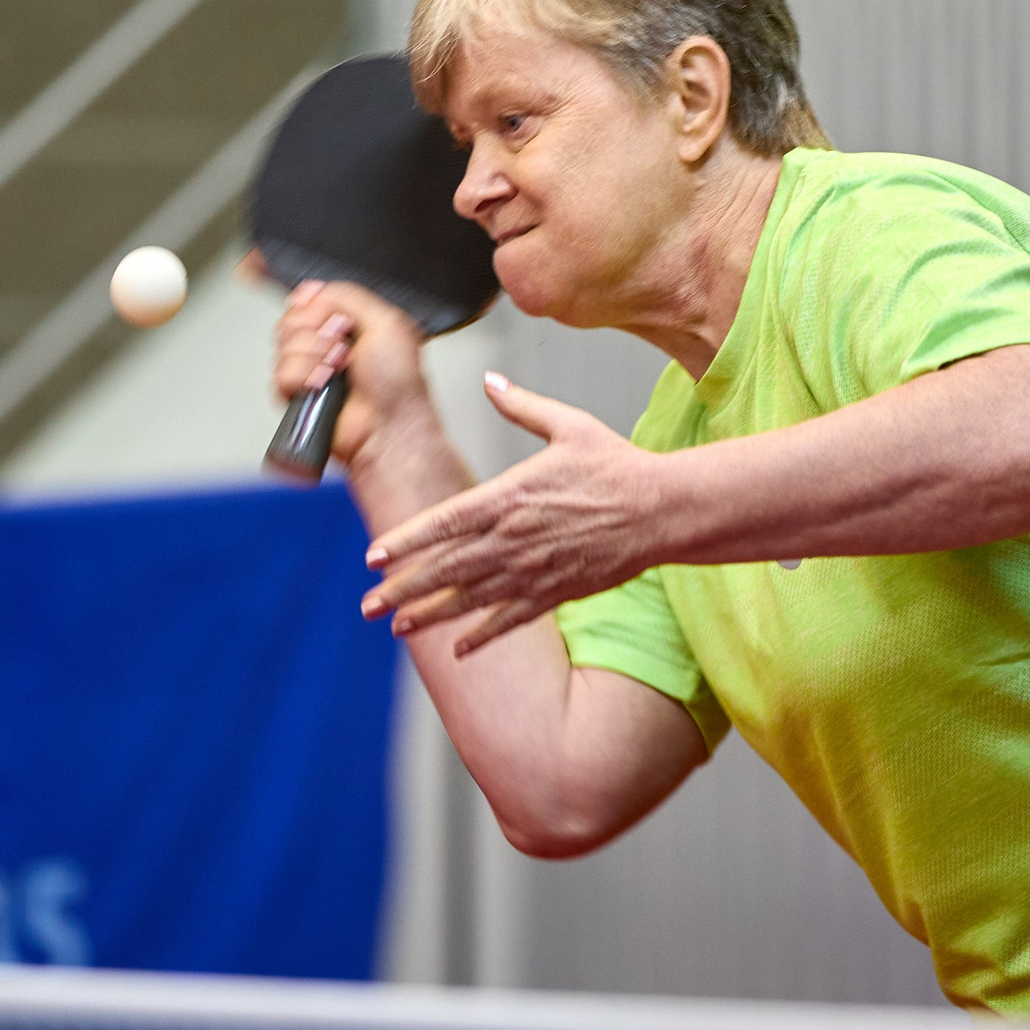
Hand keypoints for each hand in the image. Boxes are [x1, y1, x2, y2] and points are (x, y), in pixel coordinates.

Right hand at [260, 262, 432, 466]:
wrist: (388, 426)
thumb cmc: (398, 383)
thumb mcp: (385, 321)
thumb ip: (347, 295)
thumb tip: (312, 291)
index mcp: (348, 323)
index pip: (308, 299)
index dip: (311, 305)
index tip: (331, 317)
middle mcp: (325, 344)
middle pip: (291, 320)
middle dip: (316, 332)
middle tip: (343, 346)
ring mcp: (310, 369)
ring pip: (283, 346)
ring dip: (314, 357)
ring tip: (338, 371)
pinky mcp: (296, 395)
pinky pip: (280, 374)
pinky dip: (303, 378)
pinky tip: (323, 386)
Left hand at [361, 373, 667, 656]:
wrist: (663, 510)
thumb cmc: (616, 465)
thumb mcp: (568, 424)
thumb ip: (522, 407)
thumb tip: (490, 382)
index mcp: (510, 497)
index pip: (444, 523)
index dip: (406, 541)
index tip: (374, 555)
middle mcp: (514, 539)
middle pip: (447, 568)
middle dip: (403, 587)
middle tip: (367, 604)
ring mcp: (534, 571)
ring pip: (471, 598)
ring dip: (430, 613)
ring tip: (396, 625)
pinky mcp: (556, 592)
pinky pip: (510, 619)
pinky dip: (481, 634)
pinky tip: (456, 648)